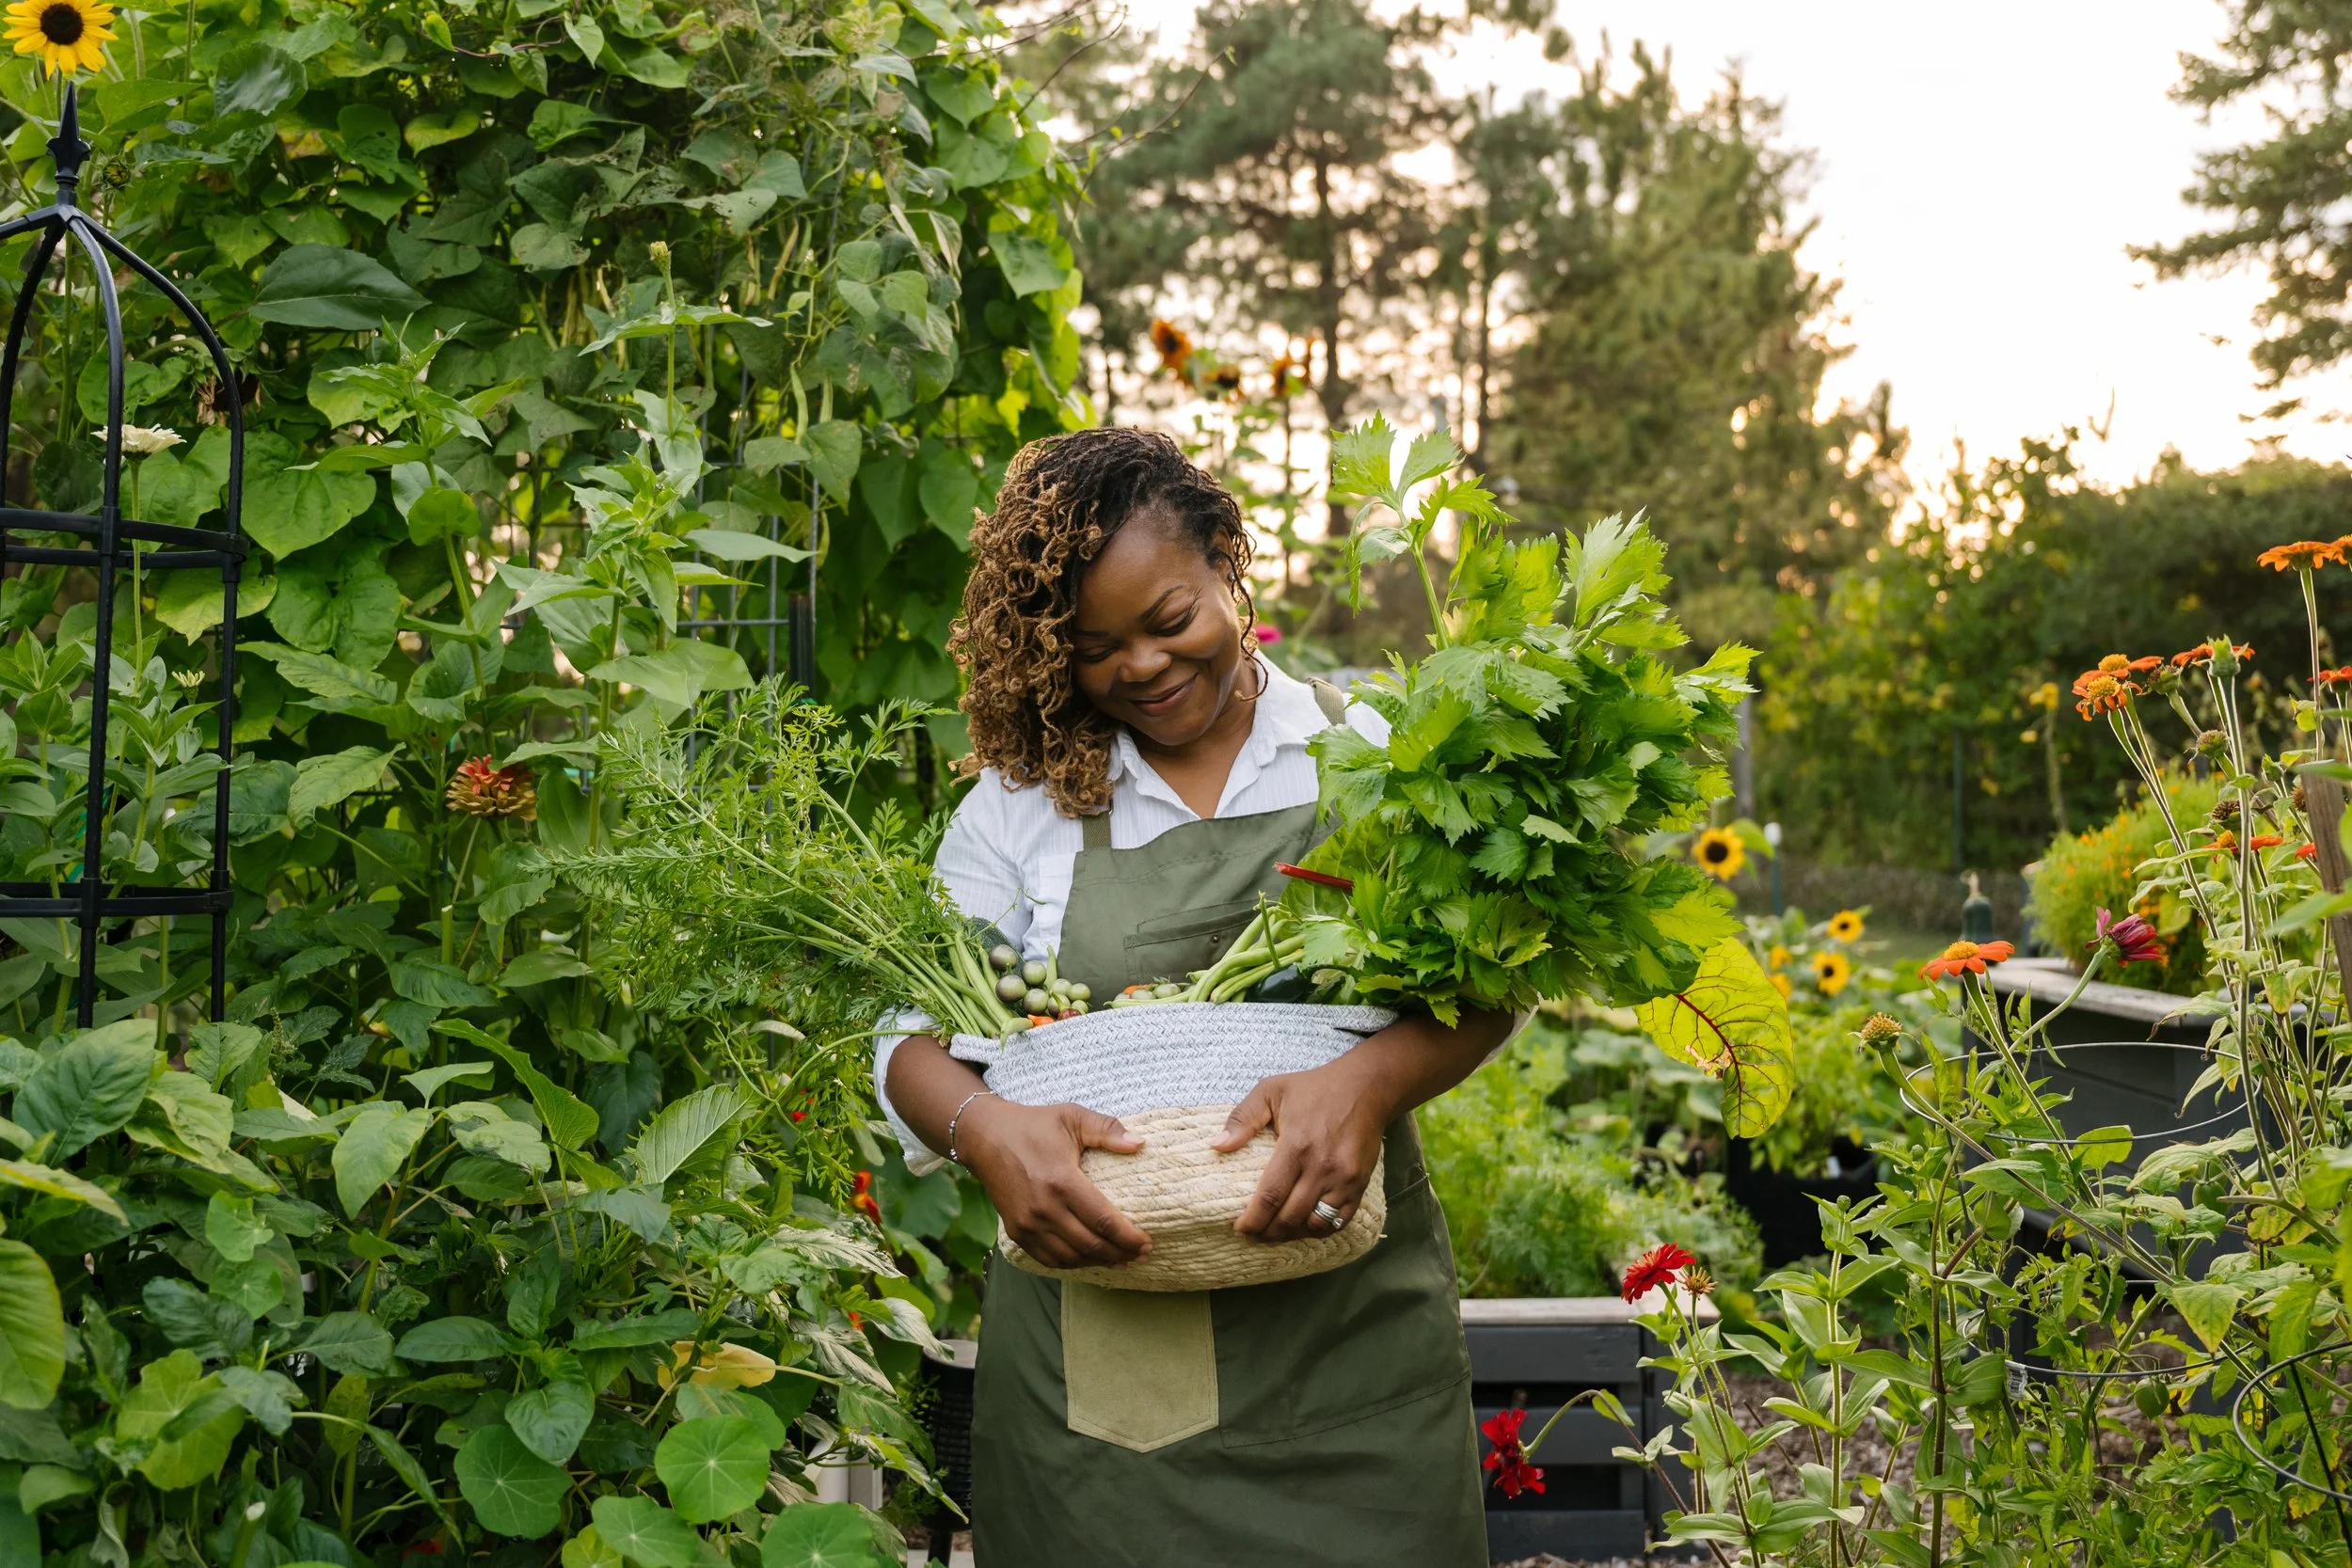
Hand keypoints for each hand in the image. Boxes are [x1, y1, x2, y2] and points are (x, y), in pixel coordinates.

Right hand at [957, 1097, 1153, 1268]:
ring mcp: (1028, 1224)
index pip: (1103, 1220)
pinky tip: (1089, 1259)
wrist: (985, 1137)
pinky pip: (1049, 1258)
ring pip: (1071, 1257)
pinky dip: (1072, 1264)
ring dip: (1099, 1262)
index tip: (1147, 1243)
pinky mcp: (1016, 1231)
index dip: (1129, 1237)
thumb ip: (1107, 1129)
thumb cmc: (1033, 1124)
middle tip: (1142, 1255)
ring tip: (1121, 1260)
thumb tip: (1140, 1143)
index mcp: (1062, 1182)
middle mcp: (1044, 1209)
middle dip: (1121, 1254)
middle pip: (1090, 1245)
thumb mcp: (1072, 1117)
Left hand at [1215, 1057, 1389, 1242]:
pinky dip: (1319, 1230)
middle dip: (1268, 1233)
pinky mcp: (1360, 1184)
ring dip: (1292, 1235)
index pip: (1270, 1196)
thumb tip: (1217, 1146)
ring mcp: (1344, 1178)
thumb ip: (1243, 1117)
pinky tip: (1303, 1227)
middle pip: (1290, 1217)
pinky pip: (1339, 1221)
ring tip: (1275, 1233)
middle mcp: (1321, 1166)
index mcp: (1296, 1145)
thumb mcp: (1272, 1090)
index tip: (1239, 1229)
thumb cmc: (1315, 1088)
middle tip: (1253, 1236)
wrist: (1366, 1087)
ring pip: (1315, 1224)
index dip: (1253, 1219)